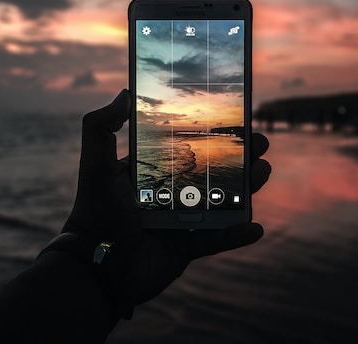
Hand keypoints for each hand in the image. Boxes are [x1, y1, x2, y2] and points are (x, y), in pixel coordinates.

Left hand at [62, 89, 271, 308]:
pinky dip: (236, 235)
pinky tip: (256, 227)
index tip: (237, 122)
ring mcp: (179, 221)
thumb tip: (124, 93)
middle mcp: (169, 194)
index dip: (214, 136)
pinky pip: (217, 240)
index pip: (189, 148)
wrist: (96, 265)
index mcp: (153, 172)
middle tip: (259, 145)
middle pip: (212, 172)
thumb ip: (100, 126)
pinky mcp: (185, 248)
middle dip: (239, 158)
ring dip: (245, 189)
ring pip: (221, 202)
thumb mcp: (96, 164)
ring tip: (262, 172)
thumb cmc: (96, 212)